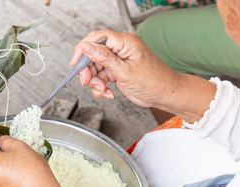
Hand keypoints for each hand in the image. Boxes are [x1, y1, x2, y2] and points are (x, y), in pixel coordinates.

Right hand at [71, 30, 216, 122]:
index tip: (75, 63)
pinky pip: (101, 77)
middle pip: (92, 55)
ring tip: (103, 91)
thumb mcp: (124, 71)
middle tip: (88, 83)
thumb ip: (104, 58)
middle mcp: (120, 49)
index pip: (97, 38)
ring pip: (95, 68)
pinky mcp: (116, 71)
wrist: (164, 94)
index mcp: (124, 42)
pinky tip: (108, 93)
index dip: (83, 49)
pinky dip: (100, 87)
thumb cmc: (153, 82)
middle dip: (88, 71)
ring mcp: (118, 60)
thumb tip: (87, 47)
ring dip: (95, 82)